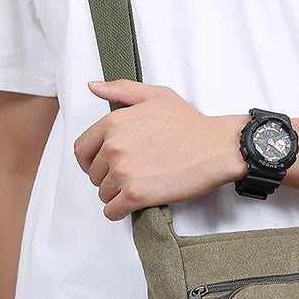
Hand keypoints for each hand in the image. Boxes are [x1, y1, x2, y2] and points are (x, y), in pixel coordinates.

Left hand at [74, 80, 246, 219]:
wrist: (216, 148)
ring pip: (103, 194)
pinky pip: (112, 211)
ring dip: (115, 195)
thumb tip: (93, 86)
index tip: (101, 167)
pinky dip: (118, 212)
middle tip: (130, 177)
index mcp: (114, 123)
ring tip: (136, 189)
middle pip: (93, 174)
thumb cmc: (190, 124)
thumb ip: (121, 90)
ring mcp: (124, 172)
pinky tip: (130, 206)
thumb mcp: (156, 96)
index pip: (82, 150)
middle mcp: (114, 147)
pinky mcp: (136, 195)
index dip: (90, 161)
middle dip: (107, 178)